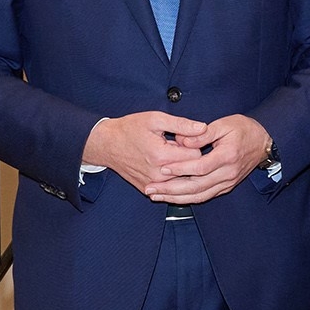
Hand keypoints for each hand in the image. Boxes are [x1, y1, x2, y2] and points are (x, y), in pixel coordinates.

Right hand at [83, 110, 208, 198]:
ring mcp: (153, 185)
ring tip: (165, 154)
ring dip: (179, 167)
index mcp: (162, 156)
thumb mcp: (155, 119)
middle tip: (172, 145)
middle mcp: (159, 175)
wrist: (106, 145)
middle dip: (186, 156)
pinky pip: (171, 186)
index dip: (191, 143)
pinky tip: (161, 164)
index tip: (178, 138)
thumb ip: (182, 124)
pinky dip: (170, 175)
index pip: (196, 155)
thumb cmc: (129, 129)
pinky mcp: (148, 190)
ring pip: (183, 179)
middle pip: (191, 169)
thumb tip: (203, 128)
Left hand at [138, 114, 270, 204]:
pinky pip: (205, 196)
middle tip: (151, 189)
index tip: (163, 169)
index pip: (201, 167)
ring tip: (157, 196)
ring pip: (199, 195)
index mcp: (228, 156)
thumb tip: (183, 140)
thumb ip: (202, 133)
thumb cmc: (244, 129)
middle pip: (197, 186)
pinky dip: (187, 198)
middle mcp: (228, 173)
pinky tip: (173, 198)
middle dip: (171, 190)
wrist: (264, 142)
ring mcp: (228, 182)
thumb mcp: (224, 124)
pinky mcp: (226, 186)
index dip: (181, 169)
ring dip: (176, 198)